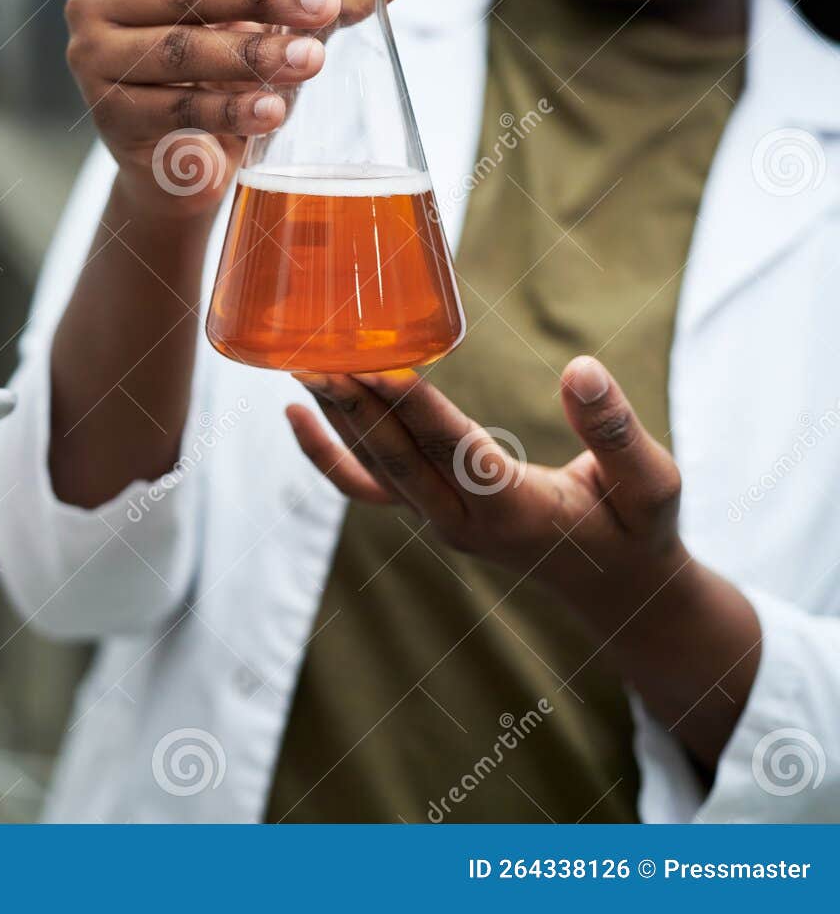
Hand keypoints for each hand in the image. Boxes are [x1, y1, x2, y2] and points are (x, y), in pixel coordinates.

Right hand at [63, 0, 416, 219]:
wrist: (180, 168)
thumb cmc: (225, 80)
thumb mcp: (275, 30)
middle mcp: (101, 2)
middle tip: (323, 9)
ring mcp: (95, 61)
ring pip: (182, 51)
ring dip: (250, 57)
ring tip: (310, 63)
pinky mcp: (108, 117)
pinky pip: (176, 109)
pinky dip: (229, 110)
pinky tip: (274, 112)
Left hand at [286, 356, 684, 597]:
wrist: (616, 589)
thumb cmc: (638, 529)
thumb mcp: (652, 485)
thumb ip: (616, 431)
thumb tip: (582, 368)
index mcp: (517, 511)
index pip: (455, 451)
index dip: (415, 409)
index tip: (377, 366)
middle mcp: (464, 521)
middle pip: (398, 461)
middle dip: (355, 407)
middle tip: (316, 357)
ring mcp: (439, 521)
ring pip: (375, 469)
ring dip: (337, 418)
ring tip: (301, 364)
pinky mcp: (429, 512)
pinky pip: (364, 488)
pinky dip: (325, 456)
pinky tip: (295, 416)